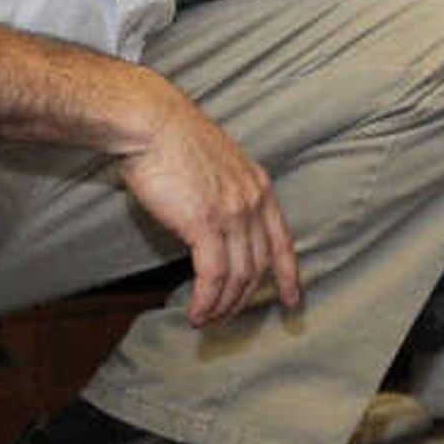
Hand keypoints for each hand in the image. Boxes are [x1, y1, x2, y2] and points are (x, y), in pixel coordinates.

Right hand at [113, 77, 302, 329]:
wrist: (151, 122)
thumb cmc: (172, 141)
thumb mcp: (214, 166)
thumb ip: (224, 194)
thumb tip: (213, 225)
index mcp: (259, 186)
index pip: (283, 240)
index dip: (290, 273)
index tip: (292, 299)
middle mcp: (253, 201)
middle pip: (259, 265)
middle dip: (244, 299)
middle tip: (226, 320)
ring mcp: (233, 213)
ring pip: (238, 276)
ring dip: (222, 306)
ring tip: (206, 321)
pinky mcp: (206, 223)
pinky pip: (213, 276)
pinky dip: (207, 300)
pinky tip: (196, 313)